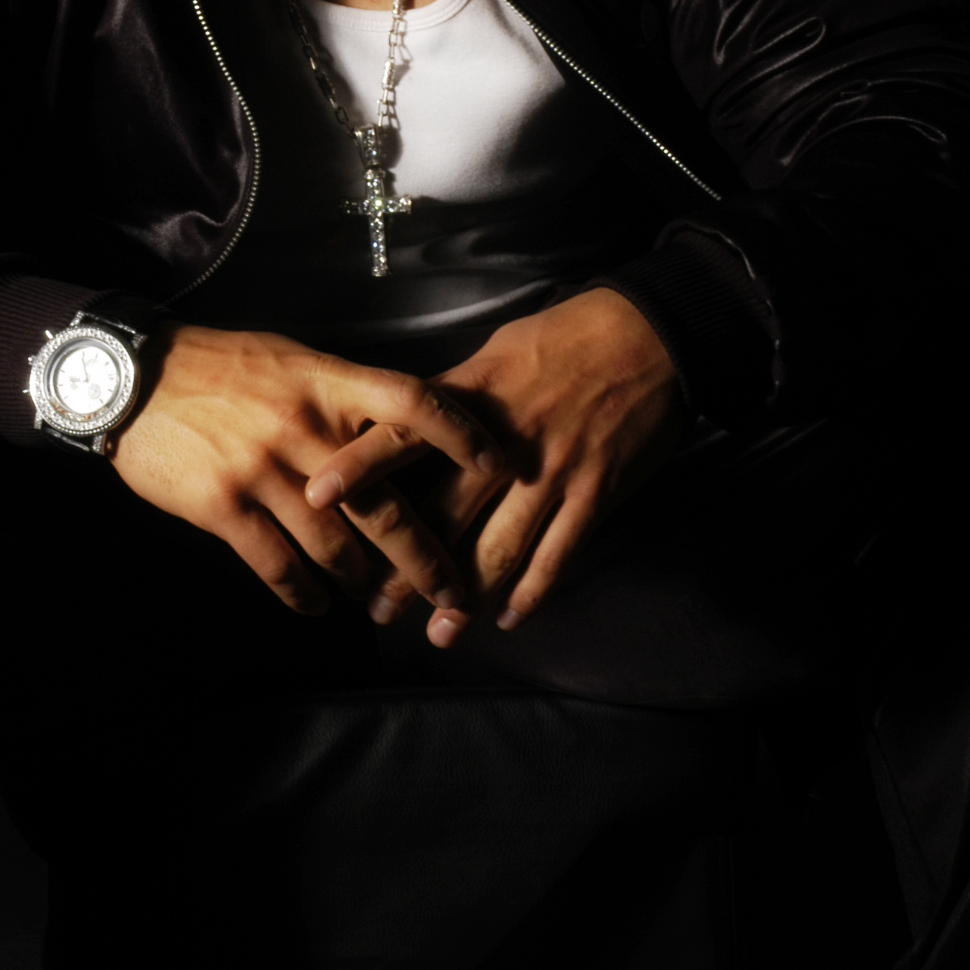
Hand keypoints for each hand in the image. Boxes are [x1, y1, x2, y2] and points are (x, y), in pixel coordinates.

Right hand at [108, 323, 501, 613]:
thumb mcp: (290, 359)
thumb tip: (398, 432)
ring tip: (375, 600)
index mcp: (328, 383)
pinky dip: (304, 594)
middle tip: (455, 594)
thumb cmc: (220, 365)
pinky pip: (279, 566)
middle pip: (386, 504)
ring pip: (337, 546)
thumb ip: (343, 394)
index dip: (462, 433)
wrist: (133, 377)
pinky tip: (316, 605)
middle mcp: (305, 427)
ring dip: (362, 581)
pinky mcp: (224, 507)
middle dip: (427, 558)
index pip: (413, 403)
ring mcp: (264, 470)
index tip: (501, 463)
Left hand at [304, 289, 685, 643]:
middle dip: (406, 568)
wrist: (652, 336)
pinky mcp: (596, 493)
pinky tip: (509, 618)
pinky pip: (557, 555)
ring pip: (500, 549)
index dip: (358, 467)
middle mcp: (507, 443)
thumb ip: (454, 399)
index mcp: (475, 400)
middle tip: (377, 607)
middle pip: (445, 515)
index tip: (317, 497)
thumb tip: (407, 431)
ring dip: (466, 598)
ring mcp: (554, 472)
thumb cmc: (569, 338)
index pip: (403, 435)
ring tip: (441, 633)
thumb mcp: (499, 353)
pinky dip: (532, 593)